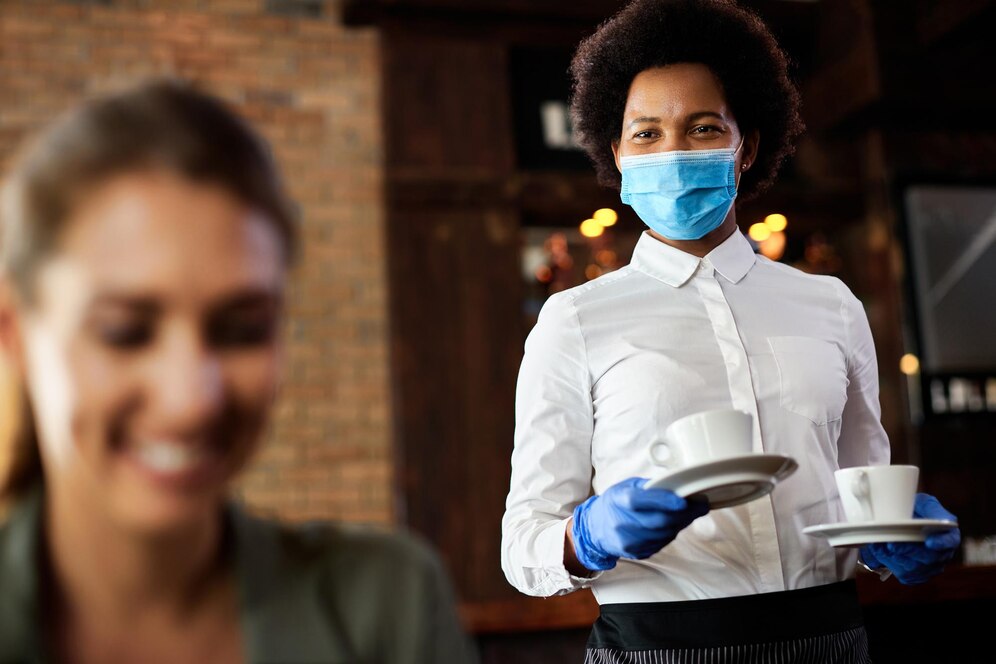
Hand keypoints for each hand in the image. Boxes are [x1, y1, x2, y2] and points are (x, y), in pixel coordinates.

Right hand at [571, 477, 708, 570]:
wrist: (595, 528)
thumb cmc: (615, 503)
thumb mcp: (627, 486)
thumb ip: (650, 487)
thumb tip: (679, 487)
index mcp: (620, 500)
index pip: (644, 500)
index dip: (666, 501)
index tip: (685, 500)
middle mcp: (622, 522)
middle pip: (659, 521)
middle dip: (684, 514)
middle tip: (700, 507)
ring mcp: (628, 541)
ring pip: (664, 534)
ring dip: (681, 524)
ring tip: (689, 514)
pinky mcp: (635, 553)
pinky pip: (661, 544)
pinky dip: (671, 534)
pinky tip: (674, 525)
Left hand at [859, 493, 959, 584]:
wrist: (903, 521)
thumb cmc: (915, 510)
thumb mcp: (923, 502)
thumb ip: (929, 508)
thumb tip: (936, 518)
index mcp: (949, 535)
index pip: (950, 541)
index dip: (941, 543)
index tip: (929, 542)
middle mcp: (943, 554)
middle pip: (928, 558)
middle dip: (908, 551)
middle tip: (891, 545)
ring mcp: (931, 568)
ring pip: (913, 569)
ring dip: (894, 558)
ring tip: (879, 545)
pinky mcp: (917, 576)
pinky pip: (905, 575)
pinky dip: (890, 564)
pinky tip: (881, 552)